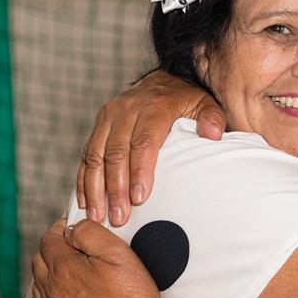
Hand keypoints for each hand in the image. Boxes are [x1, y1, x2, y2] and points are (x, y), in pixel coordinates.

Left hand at [30, 219, 163, 297]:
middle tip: (70, 249)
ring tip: (68, 273)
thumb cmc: (133, 297)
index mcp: (63, 268)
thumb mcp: (117, 252)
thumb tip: (71, 230)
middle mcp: (52, 292)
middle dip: (51, 251)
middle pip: (38, 262)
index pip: (47, 241)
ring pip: (36, 288)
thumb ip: (89, 232)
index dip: (59, 230)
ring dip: (47, 276)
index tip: (69, 229)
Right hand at [78, 70, 226, 225]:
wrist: (164, 80)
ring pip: (95, 155)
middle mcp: (126, 109)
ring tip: (98, 217)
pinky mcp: (99, 126)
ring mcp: (109, 117)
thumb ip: (212, 118)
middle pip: (116, 153)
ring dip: (95, 189)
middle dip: (115, 188)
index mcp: (154, 106)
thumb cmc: (186, 99)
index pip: (143, 143)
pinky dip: (83, 180)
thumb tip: (213, 134)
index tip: (140, 199)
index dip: (139, 172)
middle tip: (119, 217)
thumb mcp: (205, 103)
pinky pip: (86, 154)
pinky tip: (85, 202)